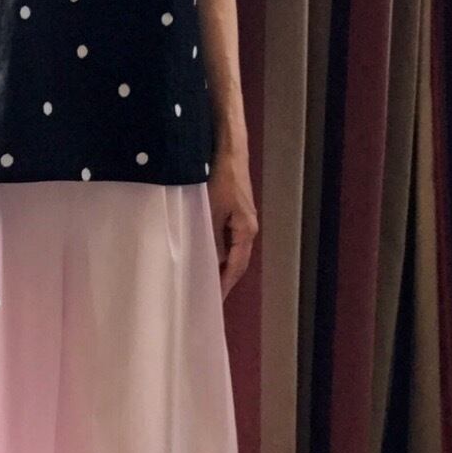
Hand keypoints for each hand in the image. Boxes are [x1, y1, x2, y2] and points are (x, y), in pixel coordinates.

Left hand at [207, 150, 257, 298]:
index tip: (215, 301)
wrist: (229, 151)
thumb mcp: (211, 210)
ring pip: (230, 249)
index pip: (235, 266)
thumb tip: (209, 261)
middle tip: (207, 297)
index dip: (225, 284)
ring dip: (219, 265)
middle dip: (223, 279)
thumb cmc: (221, 178)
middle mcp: (247, 228)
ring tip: (203, 281)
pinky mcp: (234, 211)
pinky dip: (216, 249)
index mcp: (246, 231)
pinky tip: (204, 254)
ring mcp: (241, 220)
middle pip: (236, 261)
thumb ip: (211, 237)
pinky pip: (226, 237)